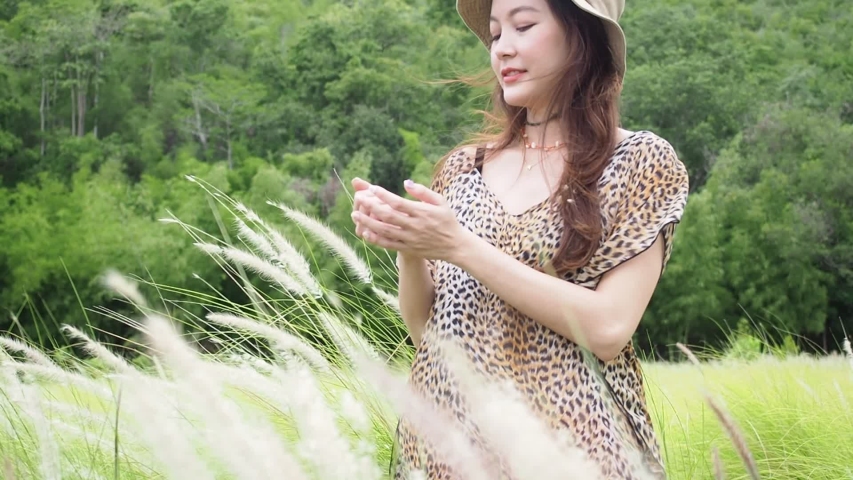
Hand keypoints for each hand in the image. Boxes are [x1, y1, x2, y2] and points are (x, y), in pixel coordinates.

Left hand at [350, 179, 467, 261]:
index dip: (384, 195)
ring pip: (385, 231)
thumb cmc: (447, 220)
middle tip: (358, 198)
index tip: (372, 188)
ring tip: (355, 215)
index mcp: (422, 212)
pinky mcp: (408, 249)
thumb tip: (405, 183)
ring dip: (368, 222)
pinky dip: (375, 239)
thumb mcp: (440, 201)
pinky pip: (388, 244)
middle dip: (370, 207)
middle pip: (388, 216)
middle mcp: (415, 226)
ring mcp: (410, 239)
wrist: (455, 245)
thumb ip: (422, 191)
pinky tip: (365, 232)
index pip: (399, 202)